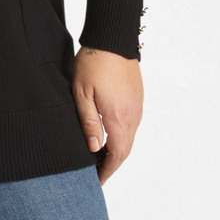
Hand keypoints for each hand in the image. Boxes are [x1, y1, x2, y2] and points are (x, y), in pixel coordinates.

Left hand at [71, 47, 142, 183]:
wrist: (113, 38)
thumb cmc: (93, 63)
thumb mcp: (82, 94)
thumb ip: (88, 123)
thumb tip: (93, 148)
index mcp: (119, 118)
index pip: (116, 155)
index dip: (107, 170)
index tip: (96, 181)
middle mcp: (133, 116)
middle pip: (125, 150)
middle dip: (110, 164)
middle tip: (94, 173)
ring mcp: (137, 107)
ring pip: (129, 138)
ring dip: (115, 150)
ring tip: (97, 156)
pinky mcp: (137, 99)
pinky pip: (131, 125)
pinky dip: (120, 136)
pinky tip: (107, 135)